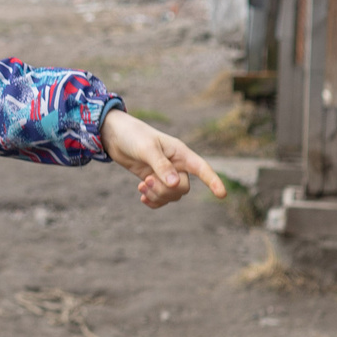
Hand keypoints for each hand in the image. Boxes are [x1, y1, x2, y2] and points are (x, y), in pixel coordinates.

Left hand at [102, 109, 226, 209]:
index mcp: (180, 153)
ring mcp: (165, 174)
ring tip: (141, 186)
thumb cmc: (133, 136)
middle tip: (146, 181)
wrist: (115, 136)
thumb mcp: (147, 149)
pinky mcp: (154, 180)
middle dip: (165, 190)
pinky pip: (161, 199)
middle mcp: (176, 165)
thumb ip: (161, 166)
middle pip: (182, 188)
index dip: (213, 181)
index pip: (202, 168)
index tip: (221, 195)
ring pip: (171, 195)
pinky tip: (142, 197)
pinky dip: (153, 201)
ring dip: (156, 195)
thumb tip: (175, 184)